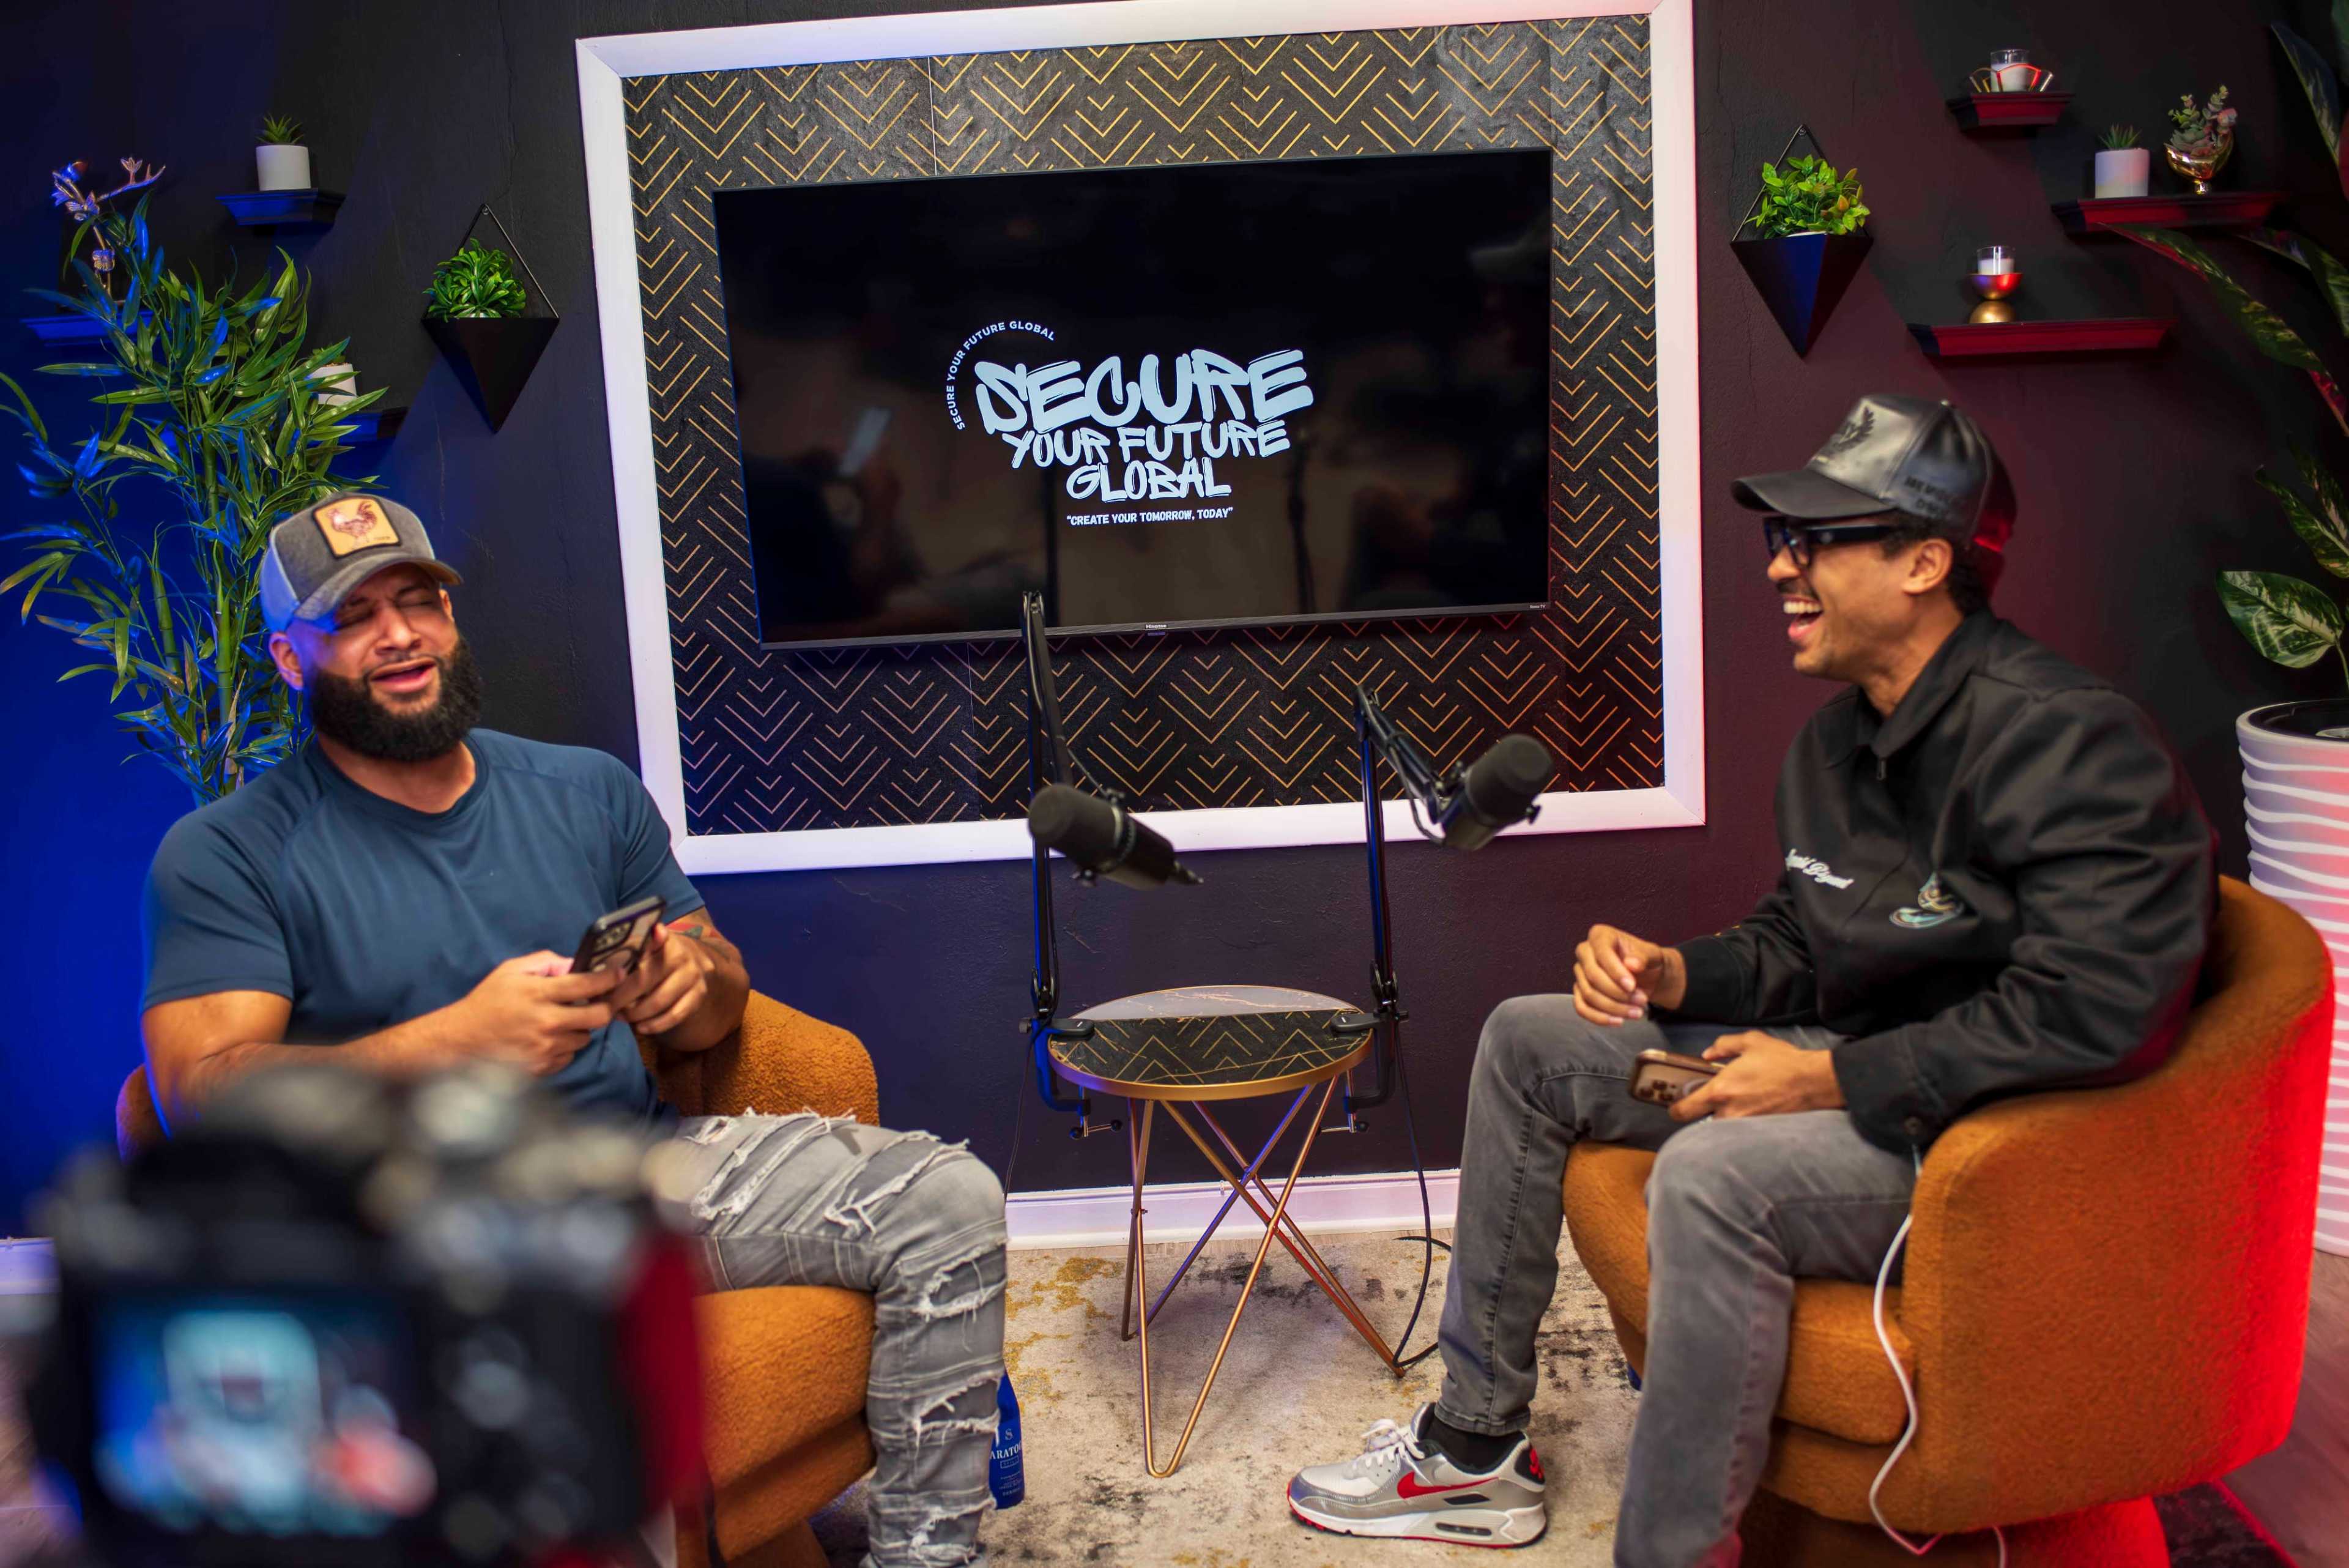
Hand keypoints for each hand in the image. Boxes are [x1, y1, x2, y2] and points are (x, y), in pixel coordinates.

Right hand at [450, 952, 620, 1075]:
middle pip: (599, 1017)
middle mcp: (546, 1022)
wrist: (461, 1040)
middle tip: (596, 1002)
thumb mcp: (511, 970)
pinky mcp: (542, 1067)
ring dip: (580, 1028)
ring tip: (561, 1021)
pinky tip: (548, 1038)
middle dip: (603, 1007)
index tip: (618, 974)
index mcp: (538, 994)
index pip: (587, 985)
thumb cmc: (487, 1001)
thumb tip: (574, 964)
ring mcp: (545, 1048)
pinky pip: (570, 1056)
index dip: (609, 978)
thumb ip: (545, 962)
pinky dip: (565, 1047)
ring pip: (585, 1038)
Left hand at [610, 922, 712, 1041]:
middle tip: (604, 1006)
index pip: (651, 942)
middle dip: (619, 997)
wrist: (690, 966)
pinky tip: (641, 1027)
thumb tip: (595, 972)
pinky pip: (674, 1015)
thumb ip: (622, 955)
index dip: (649, 942)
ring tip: (619, 1016)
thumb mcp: (641, 949)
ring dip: (635, 1013)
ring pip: (658, 1001)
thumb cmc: (653, 960)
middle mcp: (681, 955)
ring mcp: (692, 976)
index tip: (636, 952)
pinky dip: (654, 1025)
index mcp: (662, 939)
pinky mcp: (698, 996)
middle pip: (644, 979)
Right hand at [1573, 924, 1686, 1025]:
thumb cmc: (1646, 960)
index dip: (1615, 972)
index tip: (1632, 986)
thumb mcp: (1652, 954)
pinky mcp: (1580, 991)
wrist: (1646, 976)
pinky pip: (1582, 1008)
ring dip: (1613, 1008)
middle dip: (1617, 993)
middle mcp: (1585, 952)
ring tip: (1637, 1012)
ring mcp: (1580, 973)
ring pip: (1589, 995)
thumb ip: (1643, 957)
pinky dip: (1599, 1018)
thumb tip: (1631, 964)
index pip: (1601, 953)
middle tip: (1641, 1001)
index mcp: (1600, 935)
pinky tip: (1618, 1021)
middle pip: (1592, 976)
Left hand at [1670, 1032, 1845, 1122]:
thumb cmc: (1782, 1061)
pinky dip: (1741, 1125)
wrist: (1814, 1082)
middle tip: (1709, 1103)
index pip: (1683, 1111)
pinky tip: (1753, 1109)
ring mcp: (1745, 1126)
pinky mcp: (1760, 1132)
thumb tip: (1708, 1054)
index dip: (1676, 1109)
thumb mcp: (1751, 1042)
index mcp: (1720, 1091)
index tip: (1677, 1105)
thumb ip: (1723, 1046)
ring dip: (1723, 1118)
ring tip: (1738, 1103)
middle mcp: (1728, 1113)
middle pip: (1701, 1122)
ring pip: (1722, 1128)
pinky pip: (1741, 1132)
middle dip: (1702, 1114)